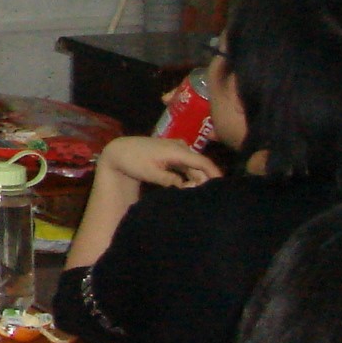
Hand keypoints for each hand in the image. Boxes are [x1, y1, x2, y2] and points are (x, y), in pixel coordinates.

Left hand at [95, 136, 220, 189]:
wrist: (119, 151)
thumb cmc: (133, 161)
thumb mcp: (151, 173)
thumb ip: (170, 180)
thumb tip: (188, 187)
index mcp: (176, 150)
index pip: (202, 161)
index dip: (215, 173)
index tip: (223, 186)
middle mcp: (179, 147)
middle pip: (199, 164)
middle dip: (206, 178)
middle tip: (208, 195)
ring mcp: (176, 149)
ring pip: (193, 165)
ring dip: (197, 177)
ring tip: (199, 193)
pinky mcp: (171, 154)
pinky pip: (186, 164)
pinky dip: (189, 174)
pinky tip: (190, 186)